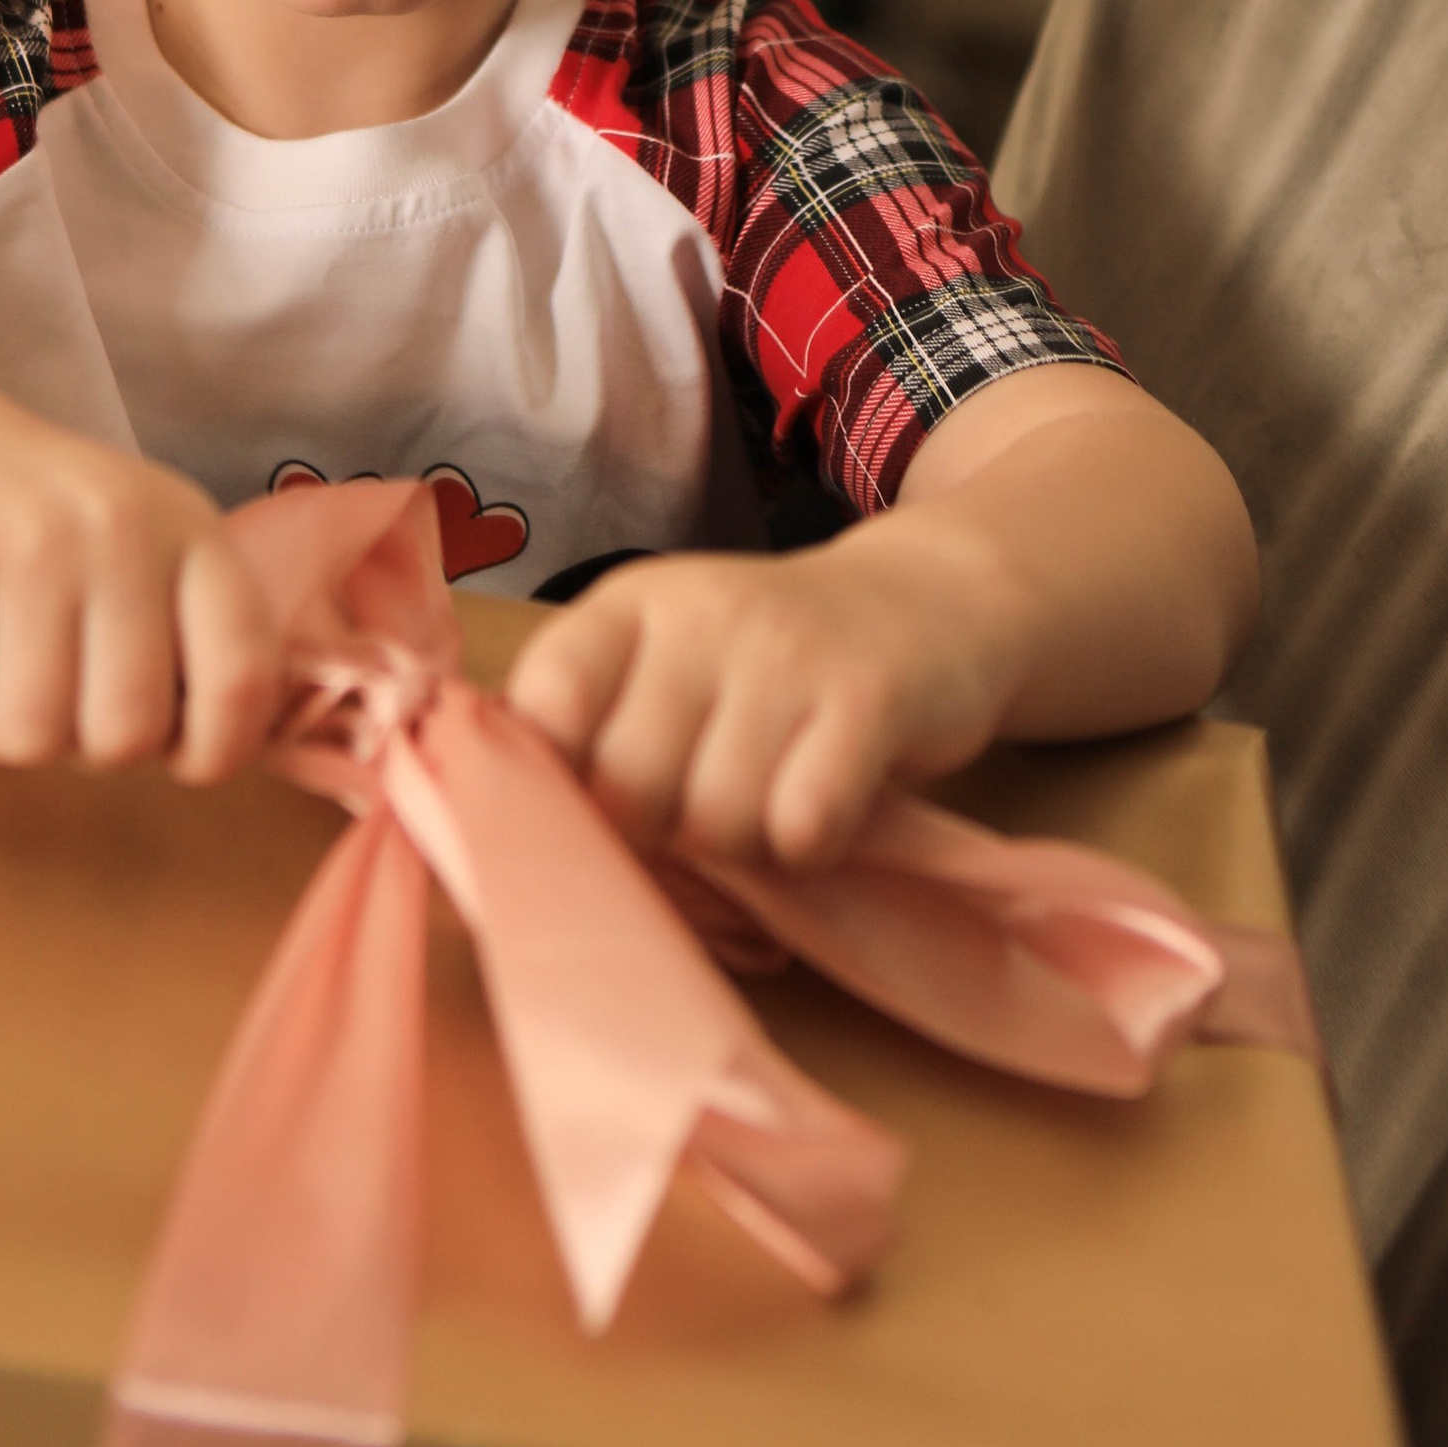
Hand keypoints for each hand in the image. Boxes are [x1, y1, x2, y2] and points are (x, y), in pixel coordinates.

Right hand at [0, 357, 282, 782]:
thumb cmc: (26, 516)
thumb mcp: (134, 543)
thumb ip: (181, 633)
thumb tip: (203, 751)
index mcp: (188, 527)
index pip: (243, 674)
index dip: (217, 748)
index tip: (176, 756)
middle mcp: (122, 528)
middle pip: (126, 732)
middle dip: (79, 745)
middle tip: (48, 689)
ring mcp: (32, 543)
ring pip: (31, 736)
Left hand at [504, 513, 1023, 872]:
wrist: (932, 600)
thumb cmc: (773, 661)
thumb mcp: (675, 658)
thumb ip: (601, 723)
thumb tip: (515, 827)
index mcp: (633, 604)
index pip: (544, 702)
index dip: (554, 783)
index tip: (592, 808)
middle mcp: (703, 615)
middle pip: (628, 785)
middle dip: (657, 833)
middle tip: (699, 816)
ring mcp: (787, 653)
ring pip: (716, 818)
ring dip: (740, 846)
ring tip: (766, 804)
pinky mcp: (869, 698)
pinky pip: (802, 824)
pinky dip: (808, 846)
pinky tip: (819, 811)